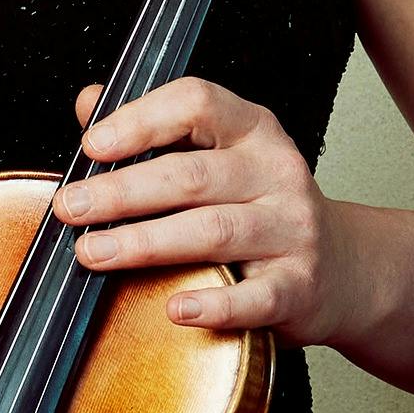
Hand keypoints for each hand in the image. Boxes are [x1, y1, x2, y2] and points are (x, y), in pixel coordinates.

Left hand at [56, 75, 330, 340]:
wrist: (342, 267)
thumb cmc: (261, 206)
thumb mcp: (218, 156)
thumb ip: (153, 129)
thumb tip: (89, 103)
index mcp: (252, 130)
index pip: (197, 104)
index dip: (140, 120)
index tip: (92, 145)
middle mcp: (276, 171)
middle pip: (191, 175)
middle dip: (123, 191)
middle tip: (71, 208)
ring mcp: (291, 229)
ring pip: (214, 230)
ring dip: (146, 243)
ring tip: (93, 252)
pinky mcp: (298, 286)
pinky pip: (254, 296)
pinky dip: (214, 305)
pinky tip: (174, 309)